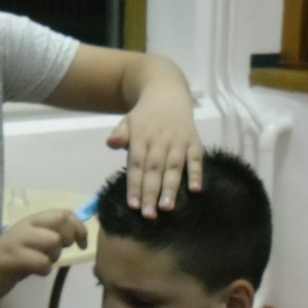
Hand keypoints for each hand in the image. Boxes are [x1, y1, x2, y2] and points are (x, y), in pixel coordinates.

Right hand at [0, 209, 86, 298]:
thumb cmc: (11, 259)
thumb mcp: (33, 243)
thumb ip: (51, 235)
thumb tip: (76, 231)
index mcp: (32, 220)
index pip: (64, 212)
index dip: (79, 226)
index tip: (81, 243)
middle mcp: (25, 226)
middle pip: (61, 221)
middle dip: (68, 238)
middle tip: (59, 252)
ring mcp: (17, 241)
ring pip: (52, 240)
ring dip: (54, 255)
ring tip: (44, 262)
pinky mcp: (11, 259)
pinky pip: (40, 262)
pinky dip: (44, 269)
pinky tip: (35, 272)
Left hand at [107, 89, 203, 217]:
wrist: (168, 92)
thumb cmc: (145, 116)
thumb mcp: (128, 121)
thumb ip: (120, 134)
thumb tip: (111, 143)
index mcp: (141, 137)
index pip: (136, 164)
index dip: (135, 185)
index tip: (133, 206)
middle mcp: (160, 140)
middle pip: (154, 169)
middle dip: (151, 192)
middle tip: (149, 215)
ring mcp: (179, 141)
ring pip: (174, 166)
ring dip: (171, 187)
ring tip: (167, 207)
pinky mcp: (195, 141)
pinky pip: (196, 158)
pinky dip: (197, 173)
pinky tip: (196, 190)